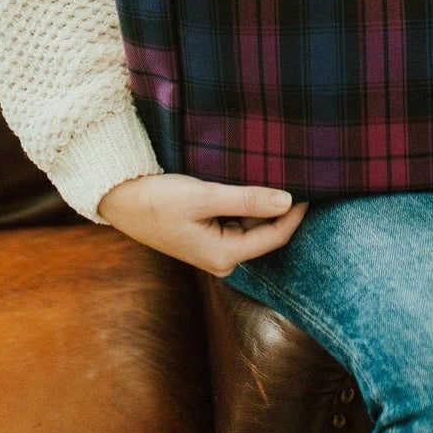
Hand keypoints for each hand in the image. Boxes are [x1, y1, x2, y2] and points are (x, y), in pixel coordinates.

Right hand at [96, 171, 310, 277]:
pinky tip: (251, 184)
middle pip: (266, 232)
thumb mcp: (205, 197)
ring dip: (263, 204)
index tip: (311, 186)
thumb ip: (247, 200)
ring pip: (252, 224)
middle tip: (296, 175)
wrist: (121, 200)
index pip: (275, 236)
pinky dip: (247, 204)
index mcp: (224, 256)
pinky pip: (237, 220)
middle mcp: (223, 258)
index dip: (296, 212)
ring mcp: (215, 247)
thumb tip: (288, 201)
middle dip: (281, 207)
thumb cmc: (158, 200)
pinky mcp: (207, 235)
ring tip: (276, 174)